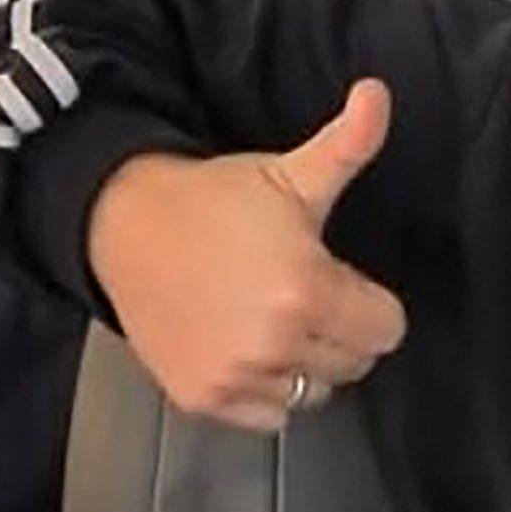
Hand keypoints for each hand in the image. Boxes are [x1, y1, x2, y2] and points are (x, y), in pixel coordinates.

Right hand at [83, 80, 408, 432]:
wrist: (124, 224)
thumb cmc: (214, 198)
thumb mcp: (288, 174)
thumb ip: (348, 145)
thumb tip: (380, 93)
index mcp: (307, 290)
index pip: (386, 330)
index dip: (369, 301)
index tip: (338, 280)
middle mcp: (275, 343)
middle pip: (353, 363)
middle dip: (339, 330)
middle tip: (300, 295)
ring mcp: (236, 377)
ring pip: (313, 393)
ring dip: (303, 364)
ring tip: (271, 321)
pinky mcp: (204, 398)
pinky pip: (269, 417)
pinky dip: (264, 391)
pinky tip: (244, 348)